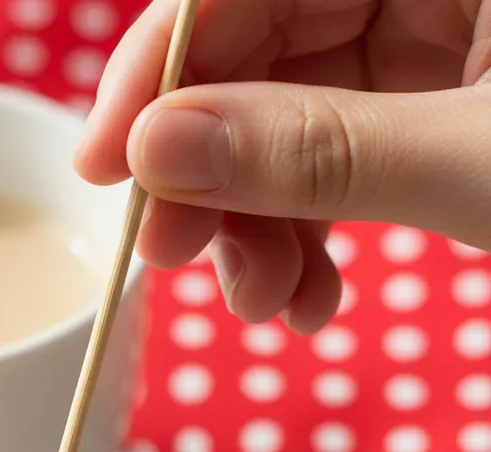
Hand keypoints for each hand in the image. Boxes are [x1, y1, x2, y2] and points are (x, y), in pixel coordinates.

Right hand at [75, 0, 490, 333]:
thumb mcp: (473, 161)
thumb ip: (317, 150)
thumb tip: (158, 152)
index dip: (156, 67)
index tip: (102, 165)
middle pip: (252, 56)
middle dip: (209, 173)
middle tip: (173, 256)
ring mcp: (426, 45)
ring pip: (282, 124)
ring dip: (254, 227)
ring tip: (266, 300)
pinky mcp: (425, 111)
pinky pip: (331, 164)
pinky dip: (306, 236)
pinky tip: (306, 296)